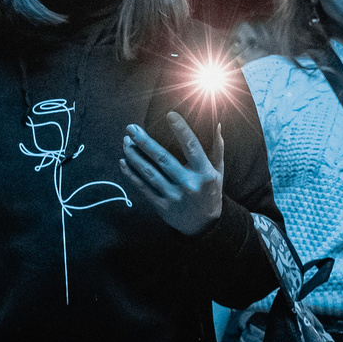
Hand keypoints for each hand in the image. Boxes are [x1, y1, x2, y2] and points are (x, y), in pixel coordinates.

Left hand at [120, 112, 226, 236]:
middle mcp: (188, 184)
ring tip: (125, 142)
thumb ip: (217, 148)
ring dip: (135, 156)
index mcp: (204, 173)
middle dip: (145, 142)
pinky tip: (124, 162)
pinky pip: (143, 188)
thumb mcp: (218, 172)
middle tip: (131, 128)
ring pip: (149, 173)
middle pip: (163, 159)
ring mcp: (173, 196)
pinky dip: (132, 175)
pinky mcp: (162, 206)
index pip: (192, 147)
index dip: (181, 130)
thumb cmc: (211, 192)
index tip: (170, 115)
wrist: (204, 226)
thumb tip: (216, 124)